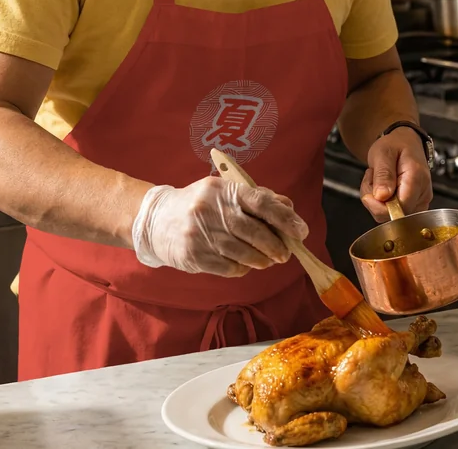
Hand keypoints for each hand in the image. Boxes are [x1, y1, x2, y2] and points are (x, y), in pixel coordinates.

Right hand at [131, 177, 308, 276]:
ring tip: (266, 260)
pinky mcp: (193, 255)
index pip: (260, 202)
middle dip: (276, 245)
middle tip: (285, 253)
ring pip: (243, 253)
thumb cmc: (199, 204)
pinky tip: (243, 263)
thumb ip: (257, 198)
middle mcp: (210, 209)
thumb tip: (289, 207)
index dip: (284, 218)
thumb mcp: (224, 191)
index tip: (301, 231)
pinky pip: (229, 267)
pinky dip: (242, 268)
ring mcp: (200, 234)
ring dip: (261, 259)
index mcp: (222, 189)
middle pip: (254, 231)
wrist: (156, 219)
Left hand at [360, 127, 432, 222]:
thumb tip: (382, 197)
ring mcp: (420, 202)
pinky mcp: (414, 206)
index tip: (370, 191)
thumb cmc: (395, 145)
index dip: (380, 205)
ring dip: (376, 202)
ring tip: (378, 181)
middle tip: (373, 180)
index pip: (401, 207)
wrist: (404, 143)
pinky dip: (381, 204)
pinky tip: (383, 188)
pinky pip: (392, 214)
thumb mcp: (383, 153)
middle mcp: (423, 193)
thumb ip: (383, 174)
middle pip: (395, 215)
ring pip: (391, 217)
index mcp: (417, 178)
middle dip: (375, 201)